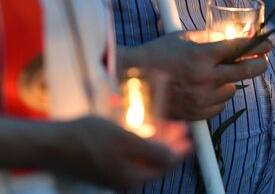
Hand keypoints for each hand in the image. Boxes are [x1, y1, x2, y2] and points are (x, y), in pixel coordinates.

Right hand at [47, 116, 189, 189]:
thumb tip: (174, 157)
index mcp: (133, 177)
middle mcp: (124, 180)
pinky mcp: (103, 165)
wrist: (51, 143)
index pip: (166, 165)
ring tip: (165, 125)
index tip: (191, 137)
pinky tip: (141, 129)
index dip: (180, 149)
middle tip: (180, 127)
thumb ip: (153, 151)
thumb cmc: (88, 139)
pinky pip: (129, 155)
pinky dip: (140, 142)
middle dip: (170, 143)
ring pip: (142, 157)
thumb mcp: (126, 141)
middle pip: (155, 162)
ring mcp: (113, 173)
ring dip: (156, 141)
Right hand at [119, 31, 270, 119]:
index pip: (239, 47)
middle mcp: (204, 78)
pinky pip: (220, 104)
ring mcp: (201, 98)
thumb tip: (233, 37)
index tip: (268, 43)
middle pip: (247, 71)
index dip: (258, 44)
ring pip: (233, 89)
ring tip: (213, 75)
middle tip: (262, 60)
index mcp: (200, 55)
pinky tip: (204, 89)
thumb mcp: (182, 38)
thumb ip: (209, 38)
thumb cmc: (156, 55)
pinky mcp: (197, 113)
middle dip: (259, 63)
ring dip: (229, 81)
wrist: (130, 81)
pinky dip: (217, 96)